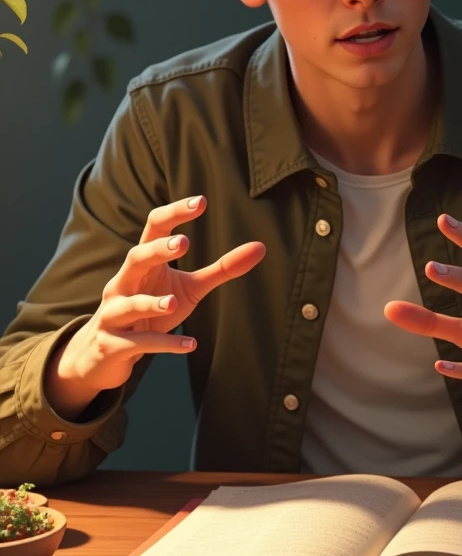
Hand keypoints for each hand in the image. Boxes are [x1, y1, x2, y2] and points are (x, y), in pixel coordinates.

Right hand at [56, 195, 264, 394]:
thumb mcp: (189, 288)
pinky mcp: (114, 344)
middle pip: (135, 258)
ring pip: (129, 304)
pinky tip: (191, 344)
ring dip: (151, 303)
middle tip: (184, 243)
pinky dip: (165, 344)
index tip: (200, 202)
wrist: (106, 353)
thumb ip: (221, 269)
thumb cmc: (151, 310)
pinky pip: (140, 343)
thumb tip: (261, 247)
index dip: (174, 213)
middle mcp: (124, 282)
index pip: (153, 228)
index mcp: (143, 263)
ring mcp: (114, 314)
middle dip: (158, 251)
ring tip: (174, 303)